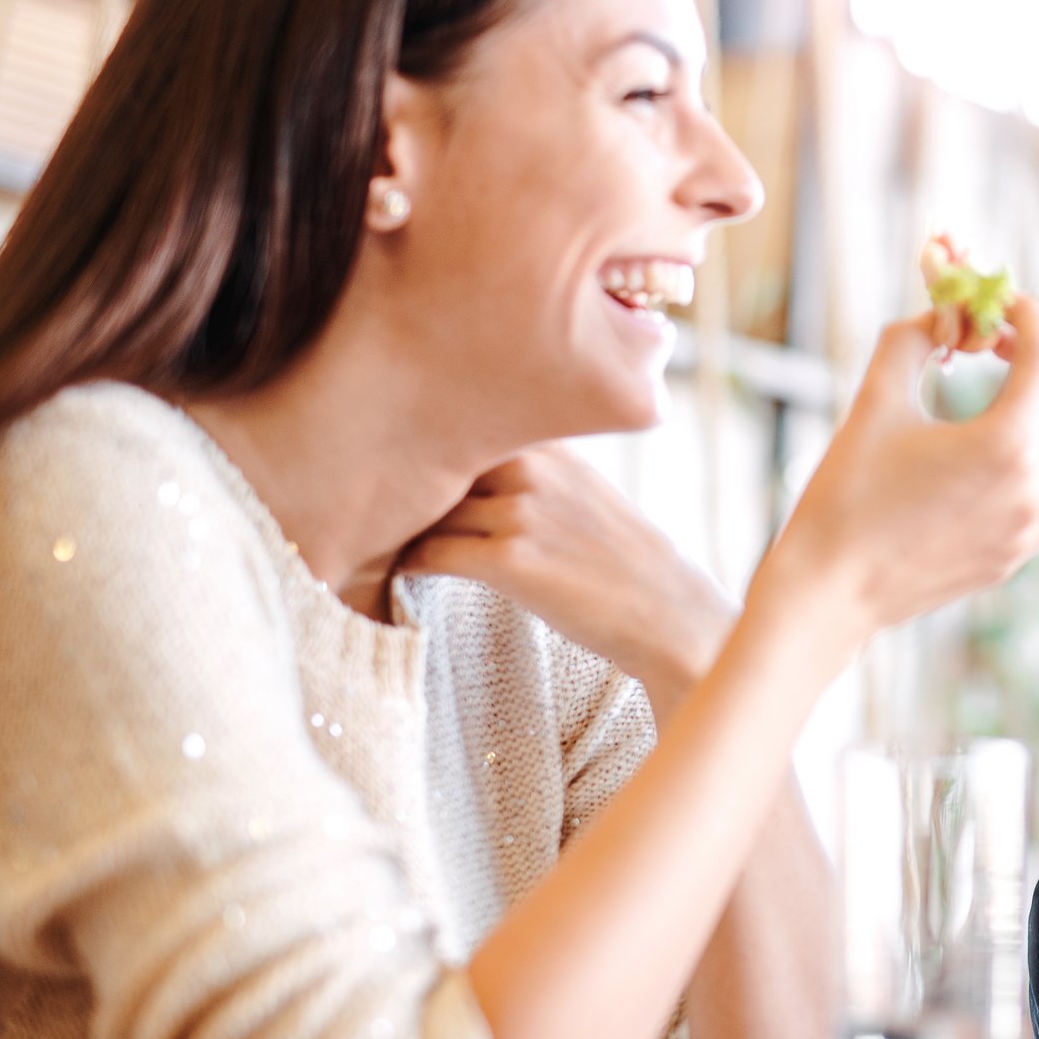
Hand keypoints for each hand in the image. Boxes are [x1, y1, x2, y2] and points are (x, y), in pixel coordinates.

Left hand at [400, 447, 737, 711]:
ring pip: (430, 507)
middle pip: (438, 459)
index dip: (429, 441)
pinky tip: (402, 572)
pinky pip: (432, 553)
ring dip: (401, 524)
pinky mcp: (512, 562)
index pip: (467, 422)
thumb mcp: (590, 493)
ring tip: (378, 537)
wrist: (670, 615)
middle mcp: (536, 469)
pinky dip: (409, 563)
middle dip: (404, 479)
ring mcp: (523, 514)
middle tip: (369, 497)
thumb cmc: (628, 562)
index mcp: (554, 447)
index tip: (395, 454)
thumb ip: (540, 470)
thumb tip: (479, 466)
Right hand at [756, 293, 1038, 646]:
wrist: (830, 591)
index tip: (1002, 303)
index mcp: (1005, 446)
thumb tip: (943, 316)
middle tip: (1000, 345)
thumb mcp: (875, 401)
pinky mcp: (1020, 554)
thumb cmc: (844, 494)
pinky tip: (1008, 448)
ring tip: (1017, 395)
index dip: (1028, 315)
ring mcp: (1033, 529)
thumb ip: (912, 341)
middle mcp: (1034, 489)